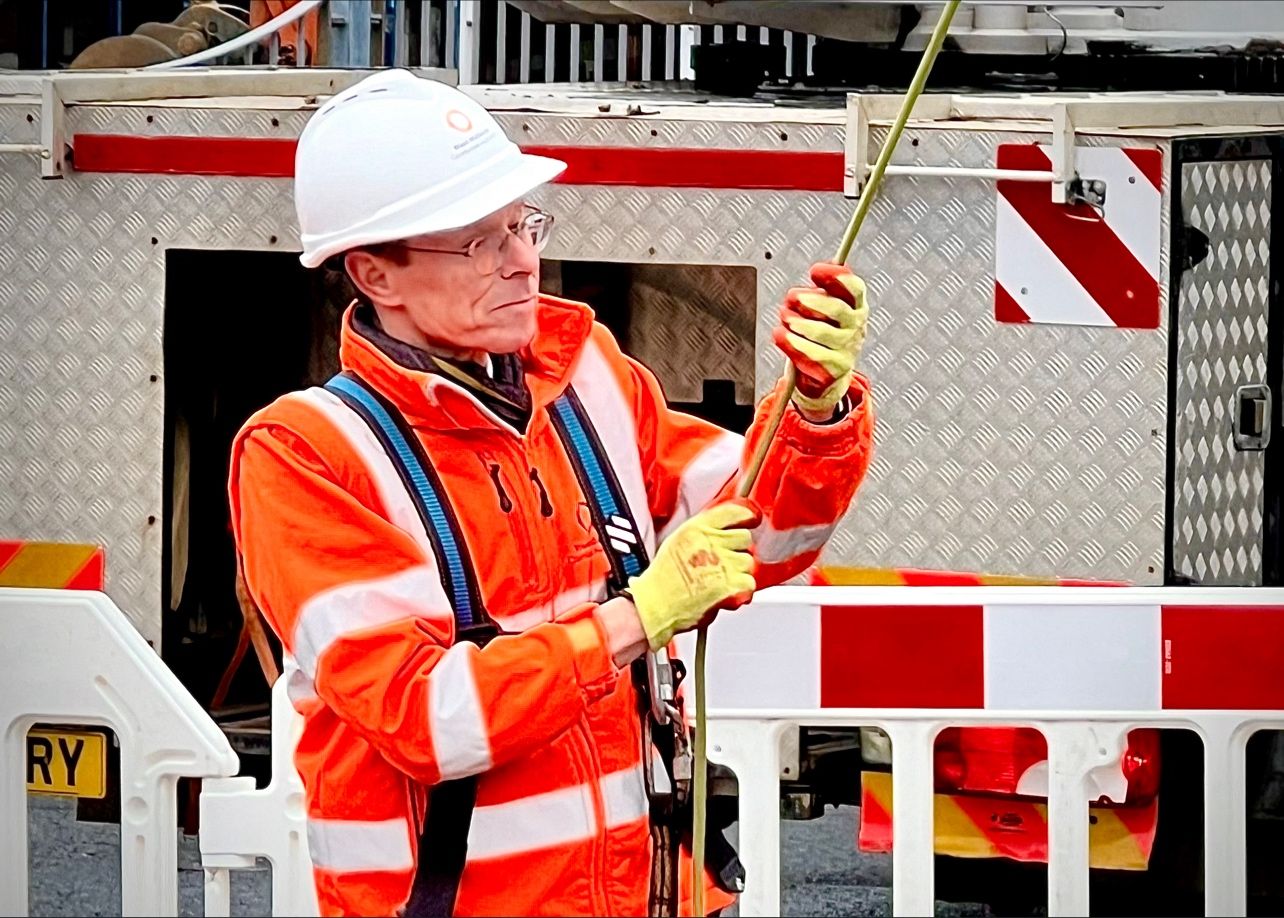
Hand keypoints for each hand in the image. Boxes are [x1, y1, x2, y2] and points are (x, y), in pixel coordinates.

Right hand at [626, 500, 760, 650]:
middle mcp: (711, 542)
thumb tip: (728, 526)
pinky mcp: (731, 585)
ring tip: (718, 581)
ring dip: (738, 573)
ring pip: (748, 562)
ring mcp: (722, 563)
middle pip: (744, 538)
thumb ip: (704, 531)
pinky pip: (749, 583)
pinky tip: (723, 593)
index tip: (751, 519)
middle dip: (736, 551)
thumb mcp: (678, 540)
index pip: (734, 511)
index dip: (747, 516)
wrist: (656, 605)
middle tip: (721, 564)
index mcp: (697, 528)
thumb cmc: (664, 578)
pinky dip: (740, 592)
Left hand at [772, 263, 868, 418]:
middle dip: (811, 300)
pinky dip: (793, 344)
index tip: (814, 271)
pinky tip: (780, 335)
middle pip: (837, 309)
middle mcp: (856, 326)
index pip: (854, 289)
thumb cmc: (821, 334)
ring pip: (822, 332)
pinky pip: (813, 355)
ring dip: (799, 323)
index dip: (837, 277)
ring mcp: (848, 348)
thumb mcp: (823, 309)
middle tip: (791, 297)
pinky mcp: (836, 368)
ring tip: (784, 318)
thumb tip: (820, 270)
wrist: (827, 374)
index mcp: (856, 307)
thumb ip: (821, 290)